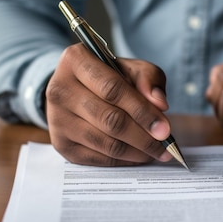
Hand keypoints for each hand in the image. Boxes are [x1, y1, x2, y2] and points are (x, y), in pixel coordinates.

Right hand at [45, 43, 173, 165]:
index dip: (142, 111)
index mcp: (75, 60)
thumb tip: (160, 104)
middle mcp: (59, 89)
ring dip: (136, 152)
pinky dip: (123, 161)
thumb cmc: (107, 77)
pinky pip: (97, 158)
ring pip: (105, 143)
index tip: (165, 128)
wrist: (74, 90)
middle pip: (110, 120)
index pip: (113, 90)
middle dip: (143, 136)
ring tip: (156, 152)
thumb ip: (149, 78)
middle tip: (166, 145)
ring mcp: (57, 119)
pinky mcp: (60, 144)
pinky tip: (139, 156)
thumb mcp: (130, 67)